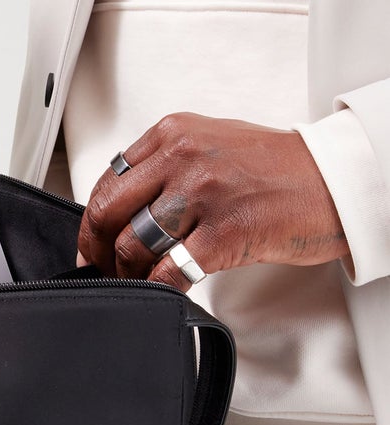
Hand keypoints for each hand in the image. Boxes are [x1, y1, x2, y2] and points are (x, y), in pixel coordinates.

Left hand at [77, 113, 348, 290]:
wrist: (332, 180)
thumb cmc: (277, 167)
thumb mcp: (212, 144)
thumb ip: (166, 164)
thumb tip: (126, 202)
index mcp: (174, 134)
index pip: (109, 180)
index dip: (92, 219)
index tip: (92, 241)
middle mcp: (183, 158)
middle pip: (109, 212)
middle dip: (95, 249)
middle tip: (97, 269)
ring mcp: (202, 195)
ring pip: (133, 244)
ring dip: (127, 273)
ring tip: (136, 282)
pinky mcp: (223, 234)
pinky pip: (169, 271)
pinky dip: (158, 288)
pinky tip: (165, 290)